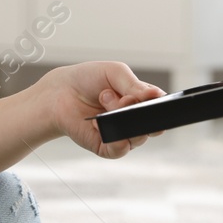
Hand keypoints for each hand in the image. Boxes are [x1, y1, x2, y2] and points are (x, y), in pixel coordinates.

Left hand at [39, 61, 165, 157]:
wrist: (61, 90)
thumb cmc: (89, 80)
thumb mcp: (115, 73)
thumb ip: (136, 85)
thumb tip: (154, 96)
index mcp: (141, 102)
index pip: (161, 108)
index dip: (162, 105)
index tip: (153, 98)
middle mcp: (134, 121)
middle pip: (153, 126)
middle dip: (142, 112)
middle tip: (126, 98)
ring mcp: (121, 134)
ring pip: (137, 137)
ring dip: (122, 117)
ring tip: (105, 99)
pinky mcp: (105, 147)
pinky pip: (119, 150)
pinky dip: (114, 138)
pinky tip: (100, 122)